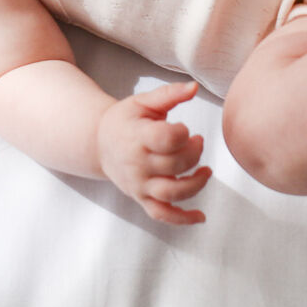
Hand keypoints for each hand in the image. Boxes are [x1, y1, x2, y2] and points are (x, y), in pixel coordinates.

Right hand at [97, 81, 211, 224]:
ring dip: (196, 184)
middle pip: (174, 164)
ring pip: (172, 192)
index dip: (183, 133)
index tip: (184, 128)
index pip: (166, 139)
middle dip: (194, 153)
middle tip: (198, 141)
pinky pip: (162, 214)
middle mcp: (137, 164)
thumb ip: (170, 94)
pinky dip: (182, 219)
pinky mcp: (142, 198)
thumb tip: (195, 87)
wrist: (99, 143)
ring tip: (206, 171)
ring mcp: (139, 184)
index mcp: (138, 137)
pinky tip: (200, 217)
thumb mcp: (144, 102)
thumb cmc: (126, 120)